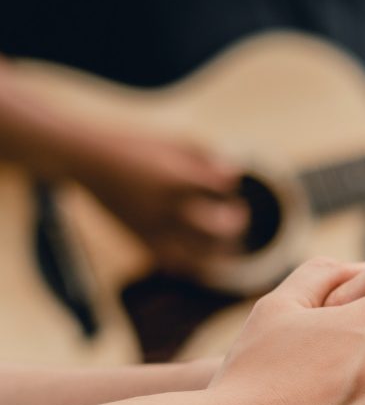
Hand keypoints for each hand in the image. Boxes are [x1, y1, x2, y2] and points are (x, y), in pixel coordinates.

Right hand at [77, 133, 246, 273]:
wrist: (87, 160)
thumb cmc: (137, 146)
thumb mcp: (174, 140)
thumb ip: (208, 156)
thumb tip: (235, 175)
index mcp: (175, 177)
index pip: (222, 187)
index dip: (229, 185)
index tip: (225, 181)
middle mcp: (166, 206)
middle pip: (218, 227)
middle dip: (235, 222)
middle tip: (237, 214)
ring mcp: (152, 227)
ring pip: (199, 254)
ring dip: (220, 250)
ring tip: (226, 240)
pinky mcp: (140, 239)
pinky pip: (173, 264)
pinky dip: (193, 264)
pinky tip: (203, 254)